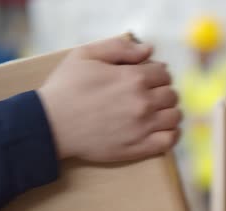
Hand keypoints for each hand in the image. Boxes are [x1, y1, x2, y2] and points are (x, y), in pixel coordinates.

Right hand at [38, 37, 181, 161]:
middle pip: (171, 94)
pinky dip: (171, 134)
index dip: (156, 74)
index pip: (163, 73)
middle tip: (149, 95)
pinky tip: (161, 129)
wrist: (50, 125)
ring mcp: (143, 126)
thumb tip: (149, 50)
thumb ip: (119, 48)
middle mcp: (143, 102)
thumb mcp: (85, 55)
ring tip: (156, 112)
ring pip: (175, 116)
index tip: (147, 78)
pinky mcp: (139, 147)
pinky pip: (170, 140)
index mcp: (133, 78)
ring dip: (169, 112)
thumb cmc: (65, 89)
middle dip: (162, 92)